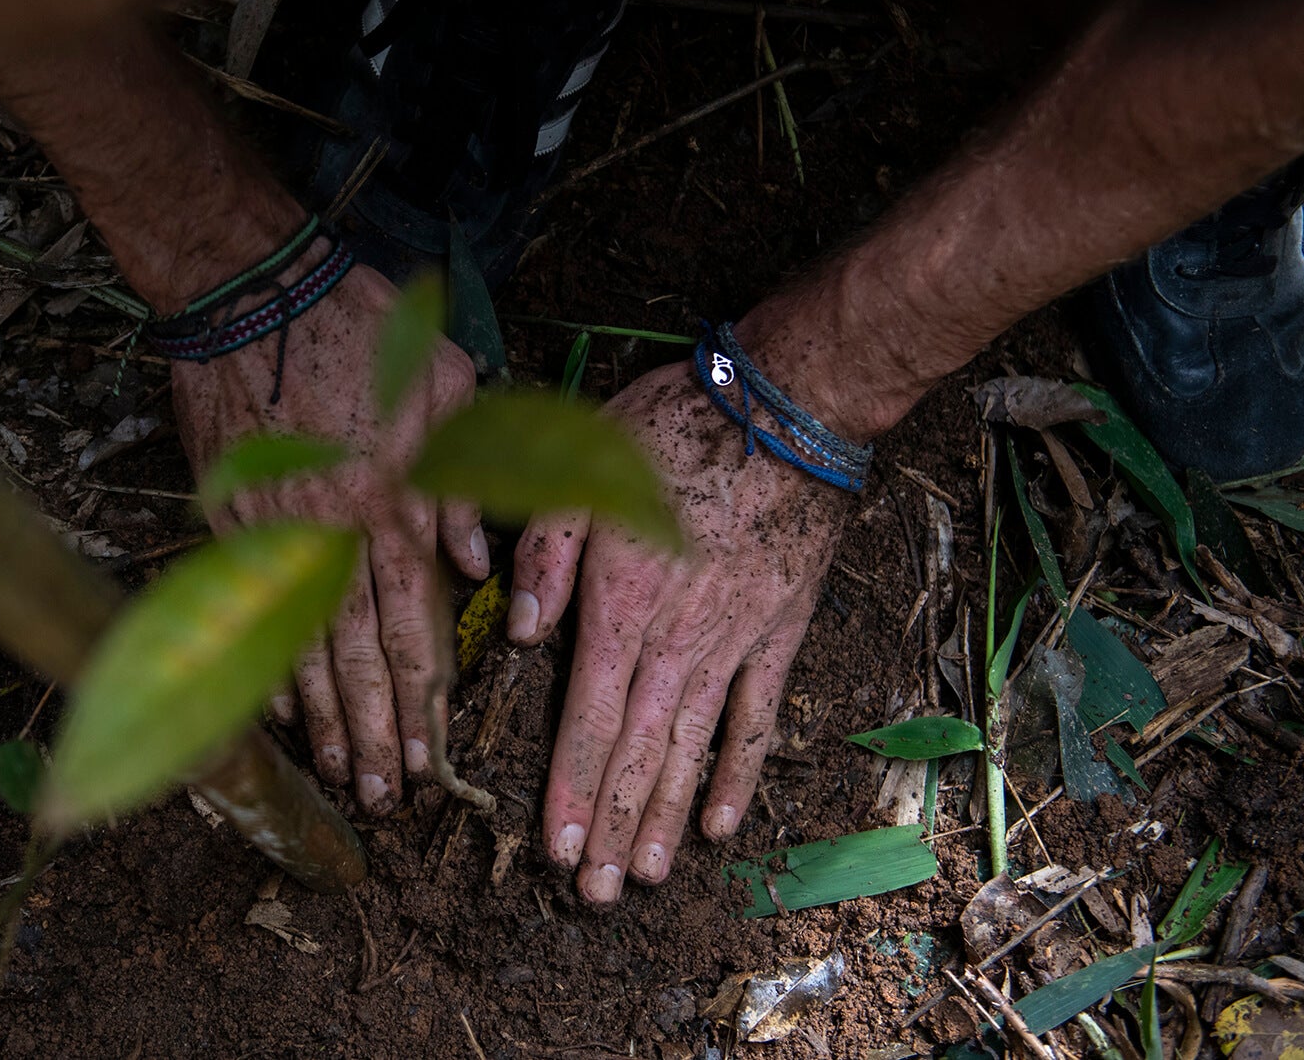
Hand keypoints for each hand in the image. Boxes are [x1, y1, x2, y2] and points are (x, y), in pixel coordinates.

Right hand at [173, 264, 488, 813]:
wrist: (251, 292)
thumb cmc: (360, 328)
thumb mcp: (446, 387)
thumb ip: (466, 487)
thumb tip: (476, 570)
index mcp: (391, 505)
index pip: (412, 629)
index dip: (422, 703)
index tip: (428, 761)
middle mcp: (330, 534)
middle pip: (355, 657)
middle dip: (372, 734)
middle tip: (383, 798)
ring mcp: (271, 533)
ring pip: (298, 644)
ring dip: (319, 718)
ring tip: (334, 776)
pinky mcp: (227, 519)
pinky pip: (248, 608)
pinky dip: (261, 661)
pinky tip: (273, 710)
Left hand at [510, 360, 852, 903]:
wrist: (785, 408)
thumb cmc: (670, 428)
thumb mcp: (580, 471)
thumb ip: (544, 556)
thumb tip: (519, 634)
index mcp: (618, 603)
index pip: (586, 719)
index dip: (572, 790)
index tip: (559, 851)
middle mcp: (675, 639)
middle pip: (638, 752)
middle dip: (615, 828)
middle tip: (597, 895)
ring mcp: (733, 643)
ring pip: (692, 749)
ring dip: (668, 817)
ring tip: (649, 878)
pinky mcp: (780, 634)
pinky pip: (759, 716)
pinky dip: (740, 772)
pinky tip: (725, 824)